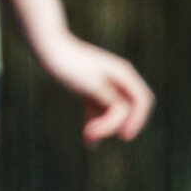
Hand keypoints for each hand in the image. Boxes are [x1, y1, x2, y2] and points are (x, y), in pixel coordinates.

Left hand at [34, 31, 152, 143]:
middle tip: (92, 136)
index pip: (142, 100)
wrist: (49, 50)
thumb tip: (123, 115)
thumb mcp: (92, 86)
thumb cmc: (70, 65)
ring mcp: (106, 85)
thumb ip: (111, 101)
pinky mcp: (92, 89)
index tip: (124, 136)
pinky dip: (95, 123)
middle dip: (114, 125)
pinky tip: (88, 140)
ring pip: (113, 112)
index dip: (137, 120)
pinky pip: (99, 110)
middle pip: (128, 109)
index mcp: (124, 74)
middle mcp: (119, 79)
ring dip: (103, 127)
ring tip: (87, 139)